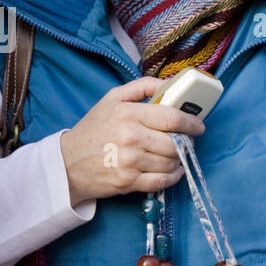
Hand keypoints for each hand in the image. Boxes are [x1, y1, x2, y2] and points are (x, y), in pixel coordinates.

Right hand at [59, 77, 205, 204]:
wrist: (67, 163)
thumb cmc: (92, 129)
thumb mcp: (112, 99)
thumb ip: (141, 87)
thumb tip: (169, 83)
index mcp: (128, 114)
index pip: (172, 118)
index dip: (191, 122)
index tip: (198, 126)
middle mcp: (131, 138)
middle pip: (175, 142)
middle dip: (186, 142)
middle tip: (186, 140)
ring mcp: (131, 162)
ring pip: (171, 162)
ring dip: (179, 159)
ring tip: (176, 154)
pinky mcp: (129, 182)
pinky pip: (162, 181)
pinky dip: (173, 177)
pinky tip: (173, 170)